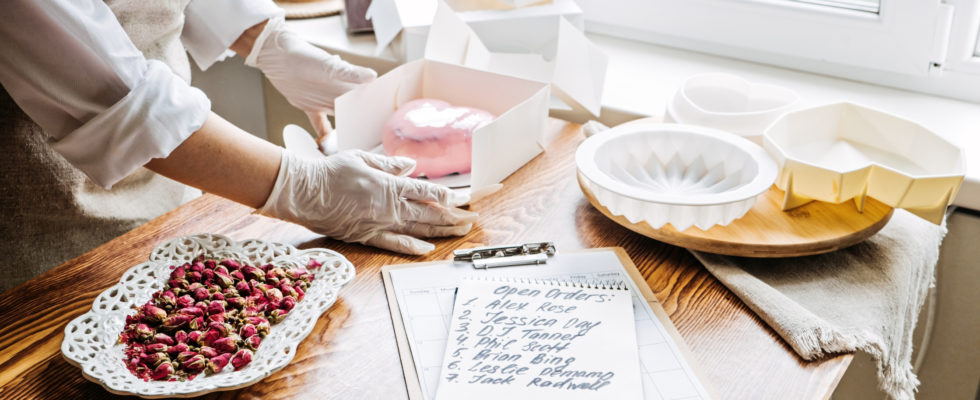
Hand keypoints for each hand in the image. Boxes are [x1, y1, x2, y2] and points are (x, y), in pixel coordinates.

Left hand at [245, 17, 375, 146]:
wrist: (280, 58)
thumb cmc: (306, 57)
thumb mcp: (330, 66)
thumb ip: (351, 74)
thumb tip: (373, 76)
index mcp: (346, 83)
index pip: (365, 97)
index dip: (374, 106)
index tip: (384, 118)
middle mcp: (338, 92)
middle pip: (355, 109)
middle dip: (364, 119)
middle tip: (373, 134)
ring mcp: (325, 101)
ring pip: (341, 117)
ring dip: (348, 127)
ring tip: (356, 140)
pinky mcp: (311, 107)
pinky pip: (320, 124)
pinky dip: (324, 134)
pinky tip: (329, 145)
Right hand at [259, 149, 477, 254]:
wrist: (301, 192)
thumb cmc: (329, 172)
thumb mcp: (362, 158)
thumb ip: (390, 165)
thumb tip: (411, 166)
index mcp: (388, 185)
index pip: (428, 192)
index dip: (451, 196)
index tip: (467, 197)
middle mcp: (388, 207)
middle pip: (430, 213)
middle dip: (456, 216)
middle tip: (475, 218)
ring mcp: (378, 224)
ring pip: (418, 230)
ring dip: (442, 231)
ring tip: (462, 231)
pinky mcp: (366, 236)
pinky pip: (394, 244)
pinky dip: (412, 248)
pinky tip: (428, 249)